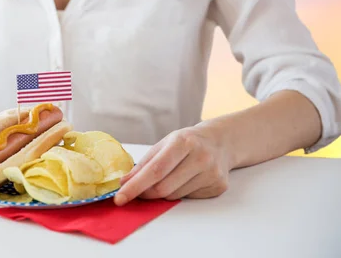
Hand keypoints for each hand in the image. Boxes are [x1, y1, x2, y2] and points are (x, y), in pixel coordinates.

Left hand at [114, 124, 231, 204]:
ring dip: (162, 193)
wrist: (220, 141)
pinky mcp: (218, 187)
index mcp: (183, 142)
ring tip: (169, 178)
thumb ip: (144, 164)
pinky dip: (179, 193)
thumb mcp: (164, 144)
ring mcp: (212, 173)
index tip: (119, 198)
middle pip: (163, 188)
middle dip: (145, 193)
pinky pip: (188, 198)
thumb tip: (124, 183)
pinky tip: (186, 179)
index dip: (135, 186)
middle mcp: (200, 157)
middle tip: (137, 192)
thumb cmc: (187, 142)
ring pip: (174, 196)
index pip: (155, 170)